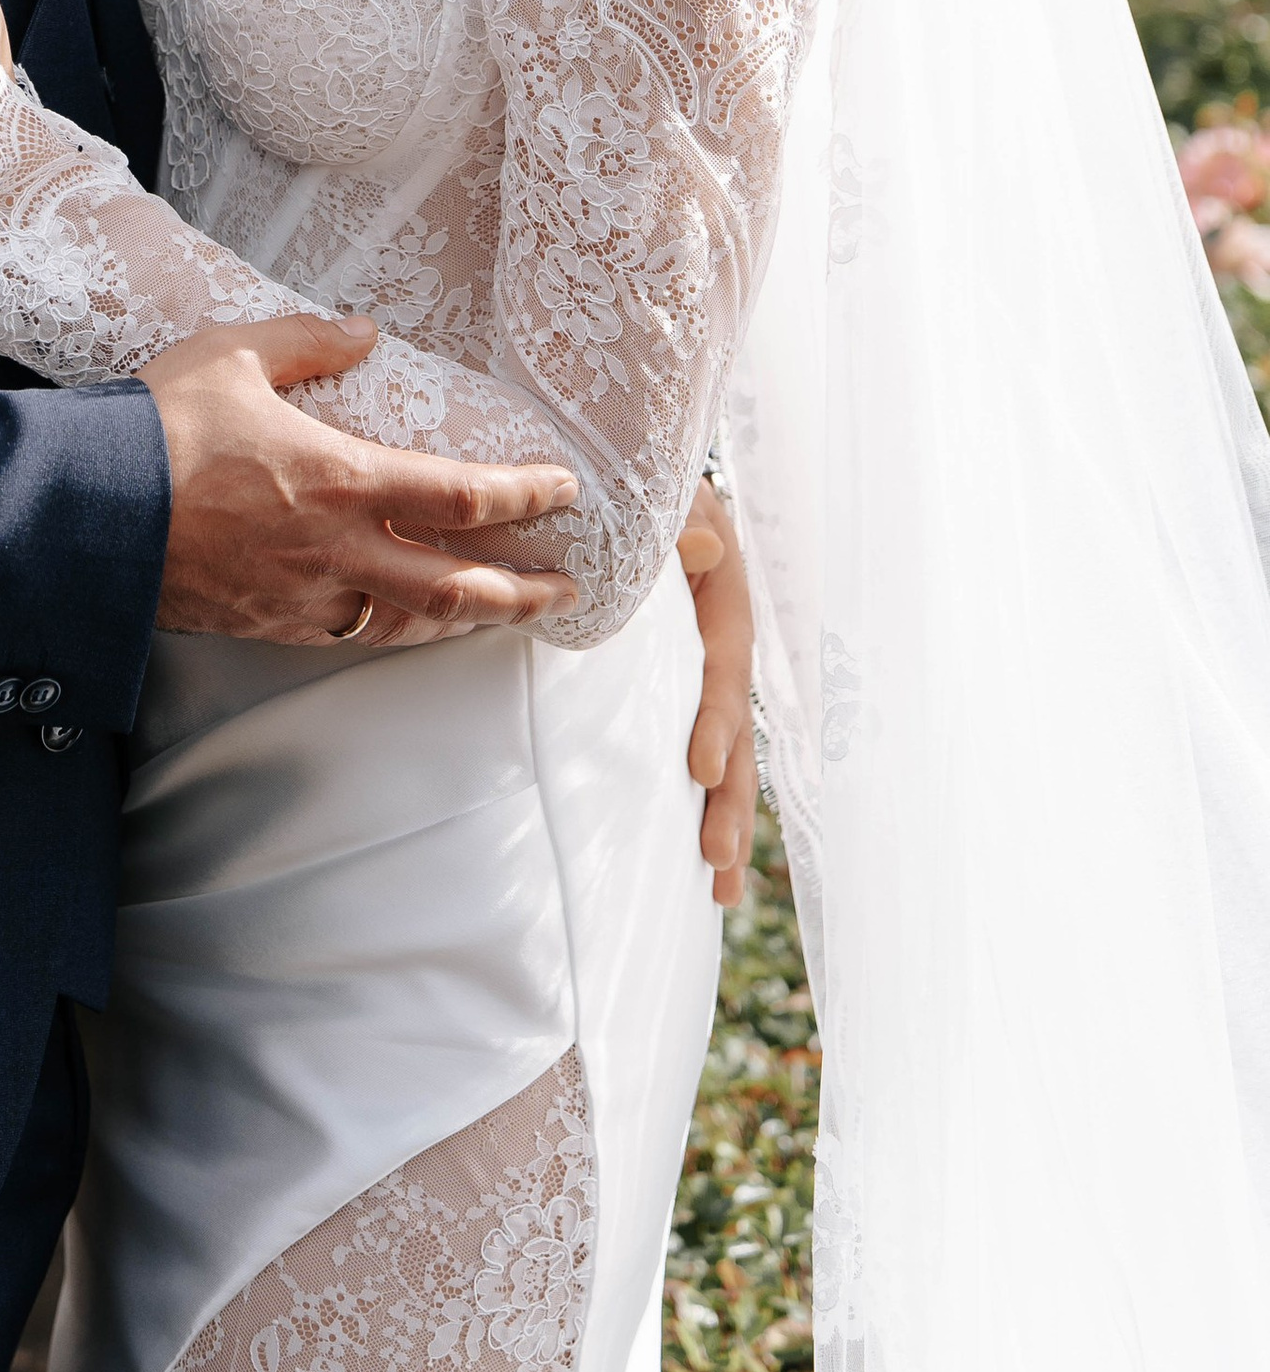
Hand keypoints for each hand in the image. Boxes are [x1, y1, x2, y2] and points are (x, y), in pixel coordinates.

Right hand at [146, 315, 580, 647]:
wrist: (89, 514)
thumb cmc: (161, 426)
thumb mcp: (235, 353)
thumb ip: (308, 340)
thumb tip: (363, 330)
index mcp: (343, 479)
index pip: (463, 496)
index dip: (524, 495)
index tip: (565, 490)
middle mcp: (340, 550)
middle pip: (458, 586)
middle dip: (523, 591)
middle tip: (567, 590)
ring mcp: (306, 598)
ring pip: (410, 623)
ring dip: (466, 620)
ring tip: (502, 612)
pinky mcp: (270, 625)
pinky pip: (351, 634)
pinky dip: (394, 629)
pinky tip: (406, 622)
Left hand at [678, 479, 756, 907]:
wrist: (635, 483)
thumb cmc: (639, 484)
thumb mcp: (659, 493)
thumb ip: (675, 519)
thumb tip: (698, 543)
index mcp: (724, 596)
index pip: (724, 664)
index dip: (717, 717)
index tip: (700, 768)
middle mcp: (726, 642)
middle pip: (736, 727)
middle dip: (730, 797)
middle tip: (715, 860)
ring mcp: (707, 670)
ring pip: (728, 753)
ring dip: (726, 817)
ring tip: (722, 889)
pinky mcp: (682, 689)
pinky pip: (699, 749)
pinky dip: (705, 803)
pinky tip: (703, 865)